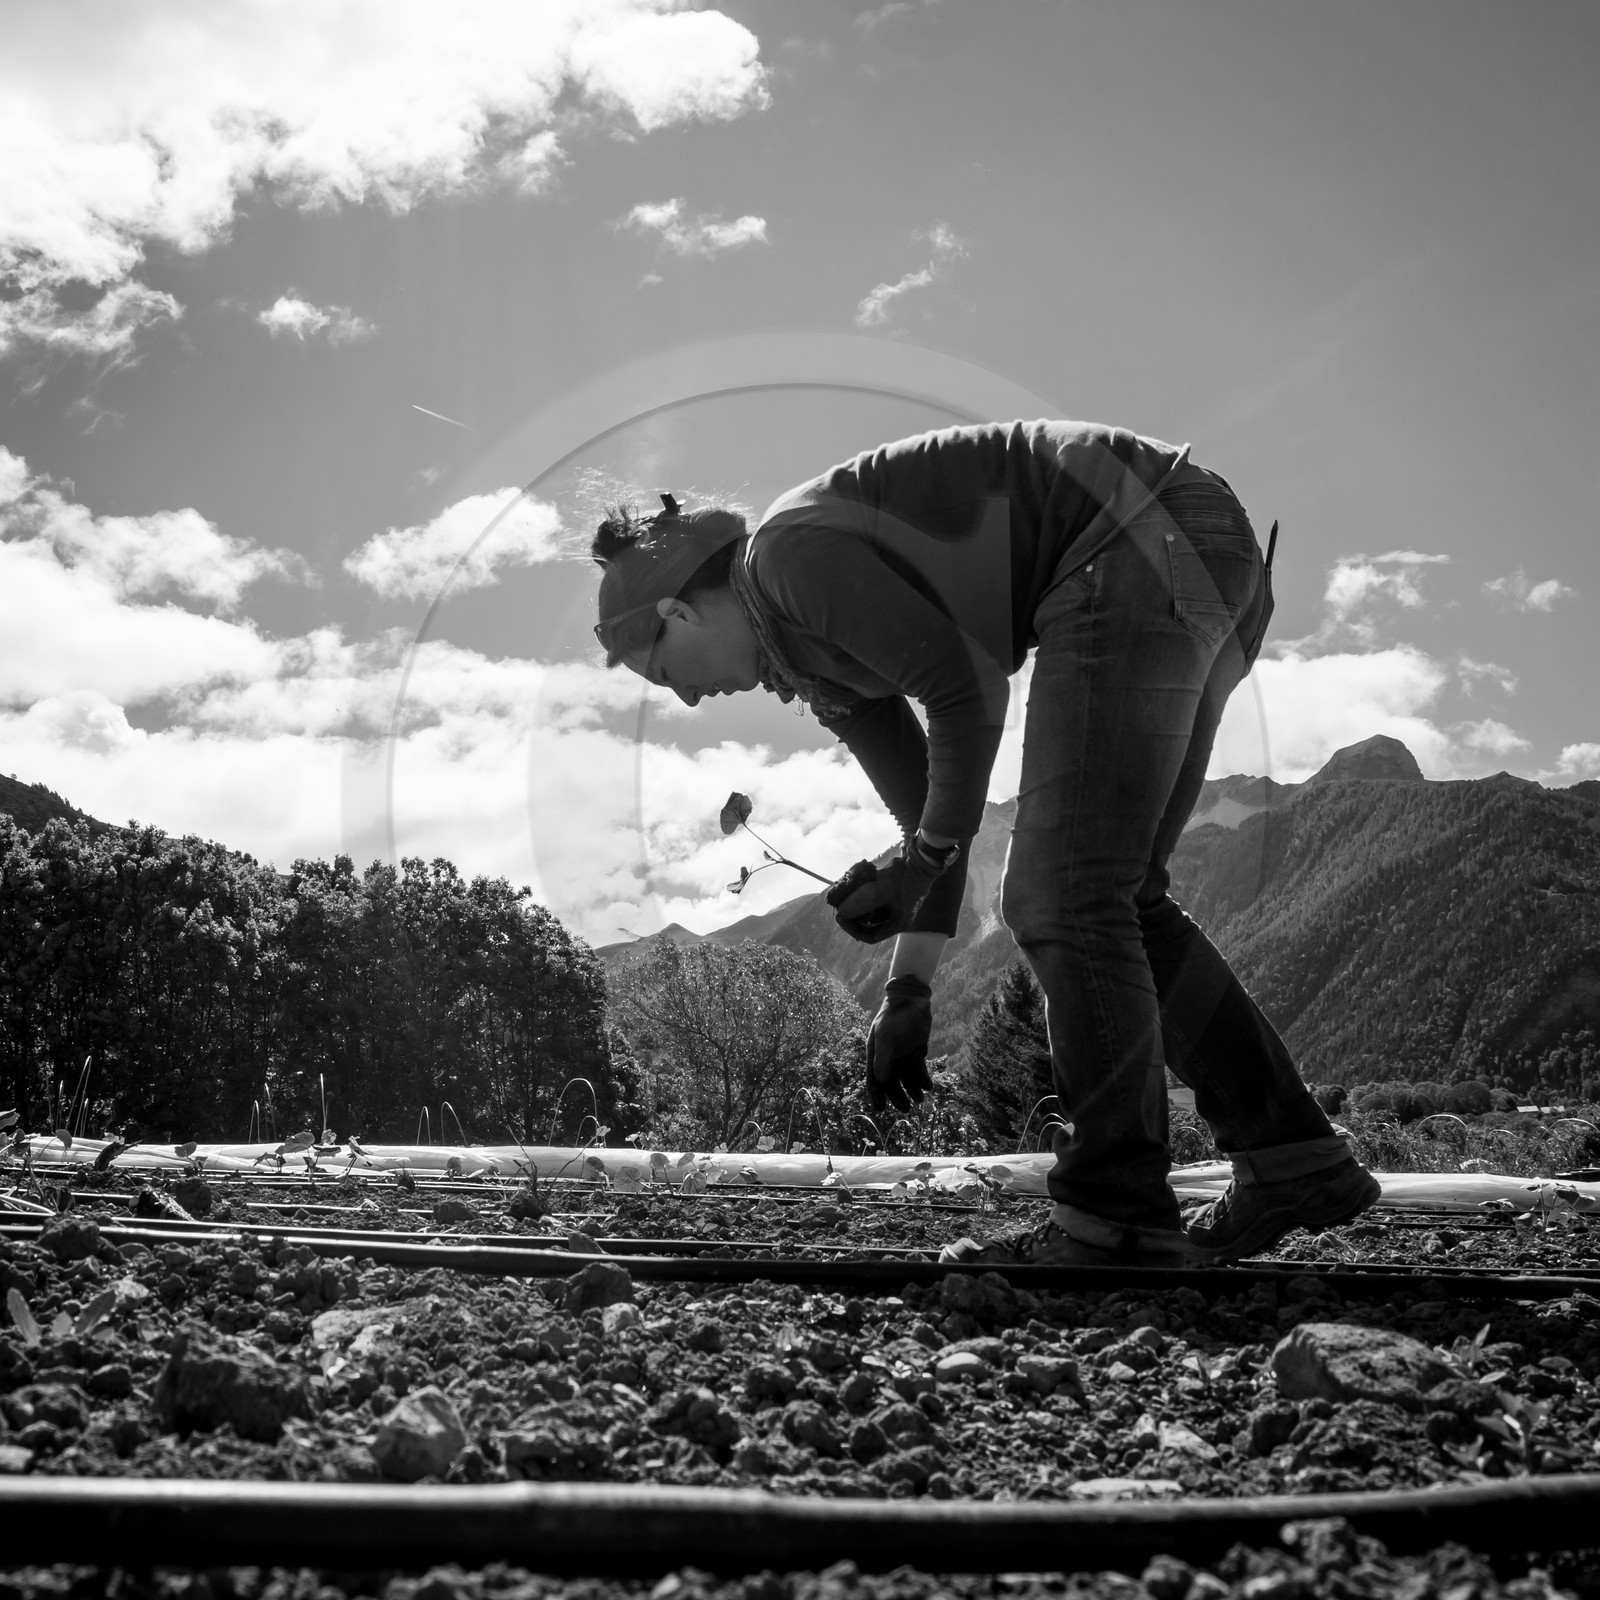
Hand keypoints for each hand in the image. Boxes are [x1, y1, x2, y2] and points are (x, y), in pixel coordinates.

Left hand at [824, 836, 953, 944]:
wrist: (920, 860)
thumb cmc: (904, 877)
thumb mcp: (880, 889)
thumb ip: (861, 901)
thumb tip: (841, 911)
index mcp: (896, 924)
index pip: (870, 937)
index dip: (852, 930)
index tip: (840, 916)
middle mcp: (896, 919)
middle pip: (869, 925)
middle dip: (853, 916)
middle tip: (839, 906)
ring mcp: (895, 908)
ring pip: (870, 913)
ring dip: (857, 906)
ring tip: (846, 896)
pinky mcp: (893, 897)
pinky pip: (874, 902)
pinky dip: (864, 897)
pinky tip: (857, 887)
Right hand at [866, 975, 932, 1112]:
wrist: (910, 1000)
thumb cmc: (893, 1016)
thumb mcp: (885, 1035)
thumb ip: (882, 1057)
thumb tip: (882, 1080)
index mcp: (875, 1054)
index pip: (874, 1079)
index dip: (877, 1095)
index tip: (881, 1109)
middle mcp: (888, 1057)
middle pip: (891, 1082)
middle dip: (897, 1097)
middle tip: (906, 1109)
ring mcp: (903, 1055)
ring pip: (906, 1079)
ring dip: (912, 1090)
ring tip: (919, 1101)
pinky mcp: (916, 1052)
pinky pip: (919, 1070)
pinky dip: (923, 1079)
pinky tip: (928, 1087)